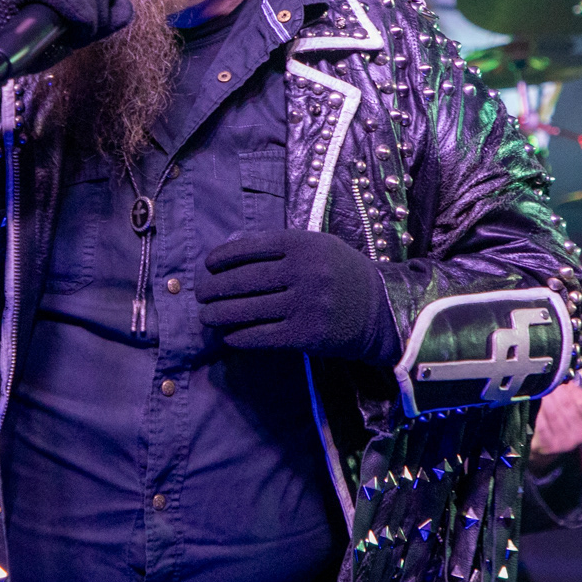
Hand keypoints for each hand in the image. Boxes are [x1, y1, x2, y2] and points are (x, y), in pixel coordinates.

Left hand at [196, 229, 400, 364]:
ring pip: (248, 309)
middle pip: (244, 280)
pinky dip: (239, 337)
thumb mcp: (319, 246)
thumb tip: (233, 253)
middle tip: (200, 293)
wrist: (381, 310)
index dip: (224, 257)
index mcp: (303, 244)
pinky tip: (229, 336)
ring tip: (206, 316)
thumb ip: (283, 247)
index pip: (251, 247)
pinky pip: (261, 336)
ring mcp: (304, 304)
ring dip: (219, 314)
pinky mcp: (305, 334)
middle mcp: (303, 272)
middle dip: (214, 288)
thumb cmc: (343, 274)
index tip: (208, 264)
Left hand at [529, 382, 581, 465]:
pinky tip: (534, 405)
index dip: (573, 390)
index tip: (564, 382)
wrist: (547, 444)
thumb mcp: (573, 407)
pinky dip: (538, 413)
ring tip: (540, 391)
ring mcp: (567, 442)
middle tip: (547, 383)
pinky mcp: (550, 446)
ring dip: (545, 399)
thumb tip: (564, 376)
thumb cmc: (561, 419)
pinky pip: (542, 425)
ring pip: (554, 414)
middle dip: (556, 391)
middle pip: (567, 406)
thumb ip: (573, 393)